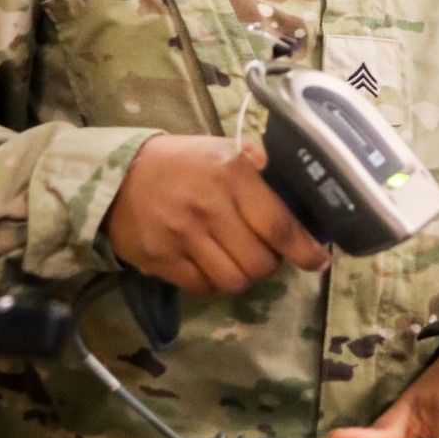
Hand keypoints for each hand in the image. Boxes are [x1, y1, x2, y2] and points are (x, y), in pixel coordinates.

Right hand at [105, 134, 330, 294]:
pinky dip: (215, 283)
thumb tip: (296, 183)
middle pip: (259, 262)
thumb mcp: (223, 149)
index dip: (304, 250)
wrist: (119, 175)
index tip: (319, 261)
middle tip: (267, 252)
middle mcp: (209, 207)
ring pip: (234, 281)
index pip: (278, 225)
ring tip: (241, 260)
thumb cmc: (183, 162)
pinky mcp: (161, 261)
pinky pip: (203, 288)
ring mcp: (183, 237)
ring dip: (245, 276)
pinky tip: (213, 265)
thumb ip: (259, 165)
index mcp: (231, 175)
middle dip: (271, 264)